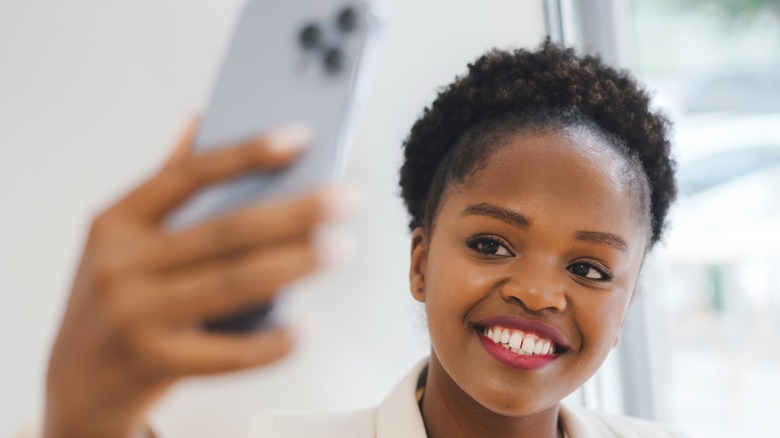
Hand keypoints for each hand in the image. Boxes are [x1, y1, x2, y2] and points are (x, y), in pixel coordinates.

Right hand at [43, 122, 347, 436]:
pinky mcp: (154, 365)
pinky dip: (274, 342)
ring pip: (233, 283)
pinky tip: (307, 326)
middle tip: (346, 199)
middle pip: (225, 230)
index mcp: (116, 222)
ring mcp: (134, 317)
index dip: (246, 153)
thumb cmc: (114, 298)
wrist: (77, 381)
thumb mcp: (122, 238)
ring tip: (340, 248)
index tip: (300, 137)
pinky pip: (229, 355)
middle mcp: (120, 265)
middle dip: (295, 212)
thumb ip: (165, 183)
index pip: (189, 175)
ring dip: (296, 264)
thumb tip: (201, 121)